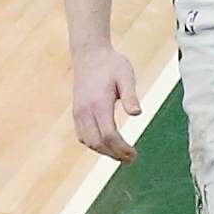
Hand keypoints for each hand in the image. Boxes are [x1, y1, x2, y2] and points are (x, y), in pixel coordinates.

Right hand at [70, 44, 141, 160]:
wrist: (89, 54)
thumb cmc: (112, 64)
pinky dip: (94, 145)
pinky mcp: (76, 112)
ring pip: (88, 142)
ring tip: (122, 155)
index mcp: (98, 104)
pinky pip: (82, 135)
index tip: (134, 154)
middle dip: (114, 154)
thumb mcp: (126, 75)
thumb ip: (130, 95)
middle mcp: (85, 111)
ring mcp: (78, 112)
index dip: (121, 148)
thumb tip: (137, 114)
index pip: (109, 135)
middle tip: (131, 159)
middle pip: (97, 143)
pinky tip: (108, 146)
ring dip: (104, 152)